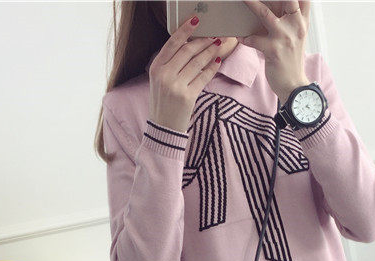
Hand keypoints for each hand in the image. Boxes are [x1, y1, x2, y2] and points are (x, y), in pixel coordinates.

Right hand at [148, 15, 223, 131]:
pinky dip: (212, 68)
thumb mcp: (159, 80)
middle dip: (202, 41)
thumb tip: (188, 45)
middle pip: (187, 51)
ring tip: (218, 45)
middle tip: (213, 35)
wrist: (164, 127)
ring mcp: (176, 86)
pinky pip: (203, 78)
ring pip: (197, 63)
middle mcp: (164, 75)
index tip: (196, 20)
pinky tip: (217, 62)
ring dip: (210, 52)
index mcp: (156, 68)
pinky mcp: (188, 97)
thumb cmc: (163, 102)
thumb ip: (170, 64)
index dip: (185, 30)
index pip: (172, 43)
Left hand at [237, 1, 310, 104]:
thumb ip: (291, 19)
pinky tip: (239, 36)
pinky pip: (254, 39)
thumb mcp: (296, 37)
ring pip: (265, 14)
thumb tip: (276, 5)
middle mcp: (296, 27)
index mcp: (302, 22)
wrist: (294, 86)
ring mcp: (285, 38)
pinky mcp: (274, 51)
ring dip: (251, 3)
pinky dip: (244, 38)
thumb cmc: (291, 61)